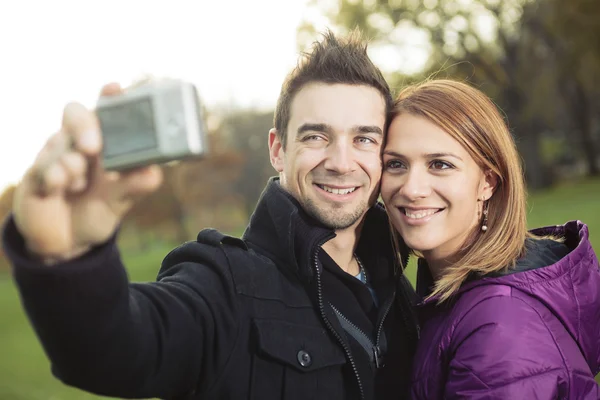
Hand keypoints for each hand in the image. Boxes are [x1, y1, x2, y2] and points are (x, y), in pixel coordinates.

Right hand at [12, 83, 162, 262]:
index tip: (115, 88)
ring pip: (59, 143)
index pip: (106, 109)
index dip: (110, 96)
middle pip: (76, 114)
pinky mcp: (36, 175)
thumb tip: (153, 172)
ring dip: (70, 163)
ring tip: (78, 184)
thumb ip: (137, 184)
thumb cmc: (99, 208)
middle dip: (84, 126)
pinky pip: (41, 168)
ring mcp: (55, 156)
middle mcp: (78, 142)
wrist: (69, 241)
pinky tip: (58, 188)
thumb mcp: (122, 199)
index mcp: (104, 141)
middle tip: (92, 147)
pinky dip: (53, 177)